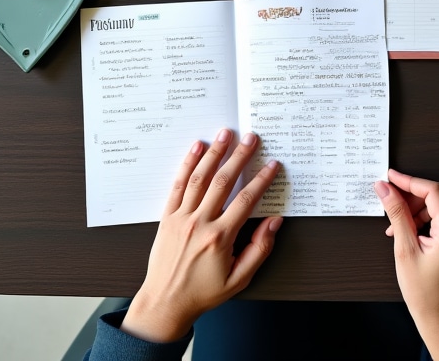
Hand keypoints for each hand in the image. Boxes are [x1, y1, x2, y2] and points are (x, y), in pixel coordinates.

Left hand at [121, 129, 282, 342]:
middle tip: (251, 137)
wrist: (164, 304)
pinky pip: (178, 185)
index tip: (273, 164)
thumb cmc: (203, 294)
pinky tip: (196, 148)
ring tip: (225, 133)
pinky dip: (187, 164)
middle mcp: (200, 223)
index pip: (246, 200)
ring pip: (200, 177)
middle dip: (239, 156)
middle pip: (223, 181)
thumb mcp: (239, 279)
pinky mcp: (167, 217)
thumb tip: (274, 222)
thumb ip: (259, 249)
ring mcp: (181, 218)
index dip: (261, 180)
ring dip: (214, 152)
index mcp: (219, 238)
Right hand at [374, 169, 438, 360]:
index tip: (392, 178)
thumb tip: (385, 190)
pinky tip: (414, 230)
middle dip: (416, 193)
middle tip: (395, 199)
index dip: (410, 181)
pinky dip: (431, 216)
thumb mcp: (405, 251)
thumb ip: (396, 215)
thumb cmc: (425, 294)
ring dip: (422, 206)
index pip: (433, 191)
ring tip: (401, 225)